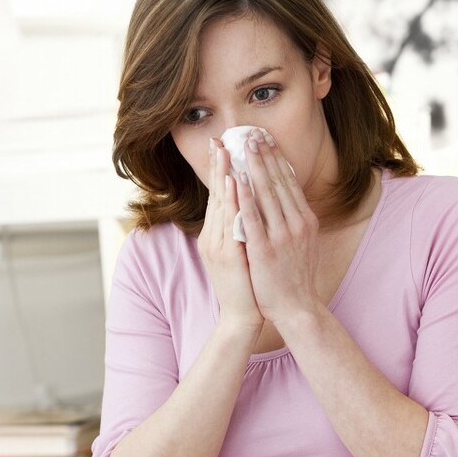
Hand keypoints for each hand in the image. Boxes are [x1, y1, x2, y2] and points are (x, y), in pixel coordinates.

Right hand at [198, 138, 262, 334]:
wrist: (241, 316)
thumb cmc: (244, 285)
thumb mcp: (238, 254)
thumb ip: (237, 231)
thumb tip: (245, 209)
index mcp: (214, 235)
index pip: (218, 197)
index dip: (219, 171)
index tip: (220, 146)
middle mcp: (212, 237)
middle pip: (215, 196)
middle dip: (218, 166)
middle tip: (219, 139)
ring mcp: (218, 245)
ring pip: (220, 204)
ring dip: (223, 176)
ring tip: (226, 152)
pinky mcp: (227, 255)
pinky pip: (229, 222)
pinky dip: (232, 201)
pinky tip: (234, 183)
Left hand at [234, 129, 323, 326]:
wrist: (298, 308)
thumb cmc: (297, 278)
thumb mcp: (304, 244)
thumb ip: (296, 221)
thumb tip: (287, 199)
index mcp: (305, 220)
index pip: (289, 183)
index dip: (277, 159)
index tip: (266, 140)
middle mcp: (296, 224)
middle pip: (278, 182)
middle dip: (264, 156)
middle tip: (252, 134)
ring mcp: (281, 236)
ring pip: (266, 194)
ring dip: (254, 167)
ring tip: (243, 147)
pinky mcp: (265, 249)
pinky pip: (253, 218)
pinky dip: (245, 197)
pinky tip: (237, 179)